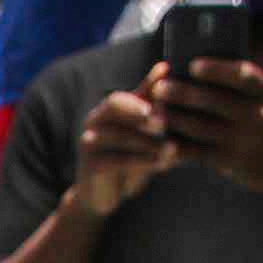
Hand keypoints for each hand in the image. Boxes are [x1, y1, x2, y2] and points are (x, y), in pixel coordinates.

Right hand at [72, 77, 179, 213]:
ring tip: (172, 148)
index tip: (167, 90)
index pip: (124, 93)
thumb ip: (151, 101)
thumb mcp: (141, 128)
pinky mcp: (90, 166)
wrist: (103, 195)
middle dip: (141, 112)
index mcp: (108, 109)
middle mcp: (94, 121)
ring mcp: (89, 143)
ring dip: (148, 142)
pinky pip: (117, 160)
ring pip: (119, 136)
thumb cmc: (128, 156)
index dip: (144, 89)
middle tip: (164, 122)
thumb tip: (165, 66)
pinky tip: (163, 164)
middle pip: (115, 105)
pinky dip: (143, 161)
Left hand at [154, 55, 262, 205]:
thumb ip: (249, 89)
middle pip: (216, 100)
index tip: (192, 65)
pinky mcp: (233, 162)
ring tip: (155, 111)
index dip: (217, 70)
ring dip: (175, 118)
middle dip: (184, 93)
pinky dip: (179, 145)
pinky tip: (161, 140)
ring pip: (203, 127)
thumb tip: (203, 70)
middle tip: (159, 88)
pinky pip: (200, 152)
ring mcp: (246, 140)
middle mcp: (261, 115)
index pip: (244, 75)